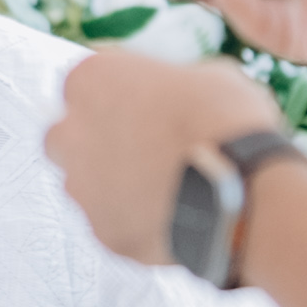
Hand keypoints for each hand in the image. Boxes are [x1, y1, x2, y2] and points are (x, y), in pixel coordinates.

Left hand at [44, 47, 283, 264]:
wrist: (242, 193)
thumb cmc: (226, 123)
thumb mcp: (208, 74)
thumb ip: (173, 82)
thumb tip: (179, 92)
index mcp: (92, 80)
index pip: (84, 81)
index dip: (114, 94)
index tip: (138, 105)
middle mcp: (72, 132)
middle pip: (63, 134)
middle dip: (91, 140)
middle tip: (137, 145)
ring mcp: (83, 188)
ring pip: (81, 183)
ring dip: (109, 182)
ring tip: (158, 185)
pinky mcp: (102, 232)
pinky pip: (109, 222)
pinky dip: (131, 219)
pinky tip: (168, 214)